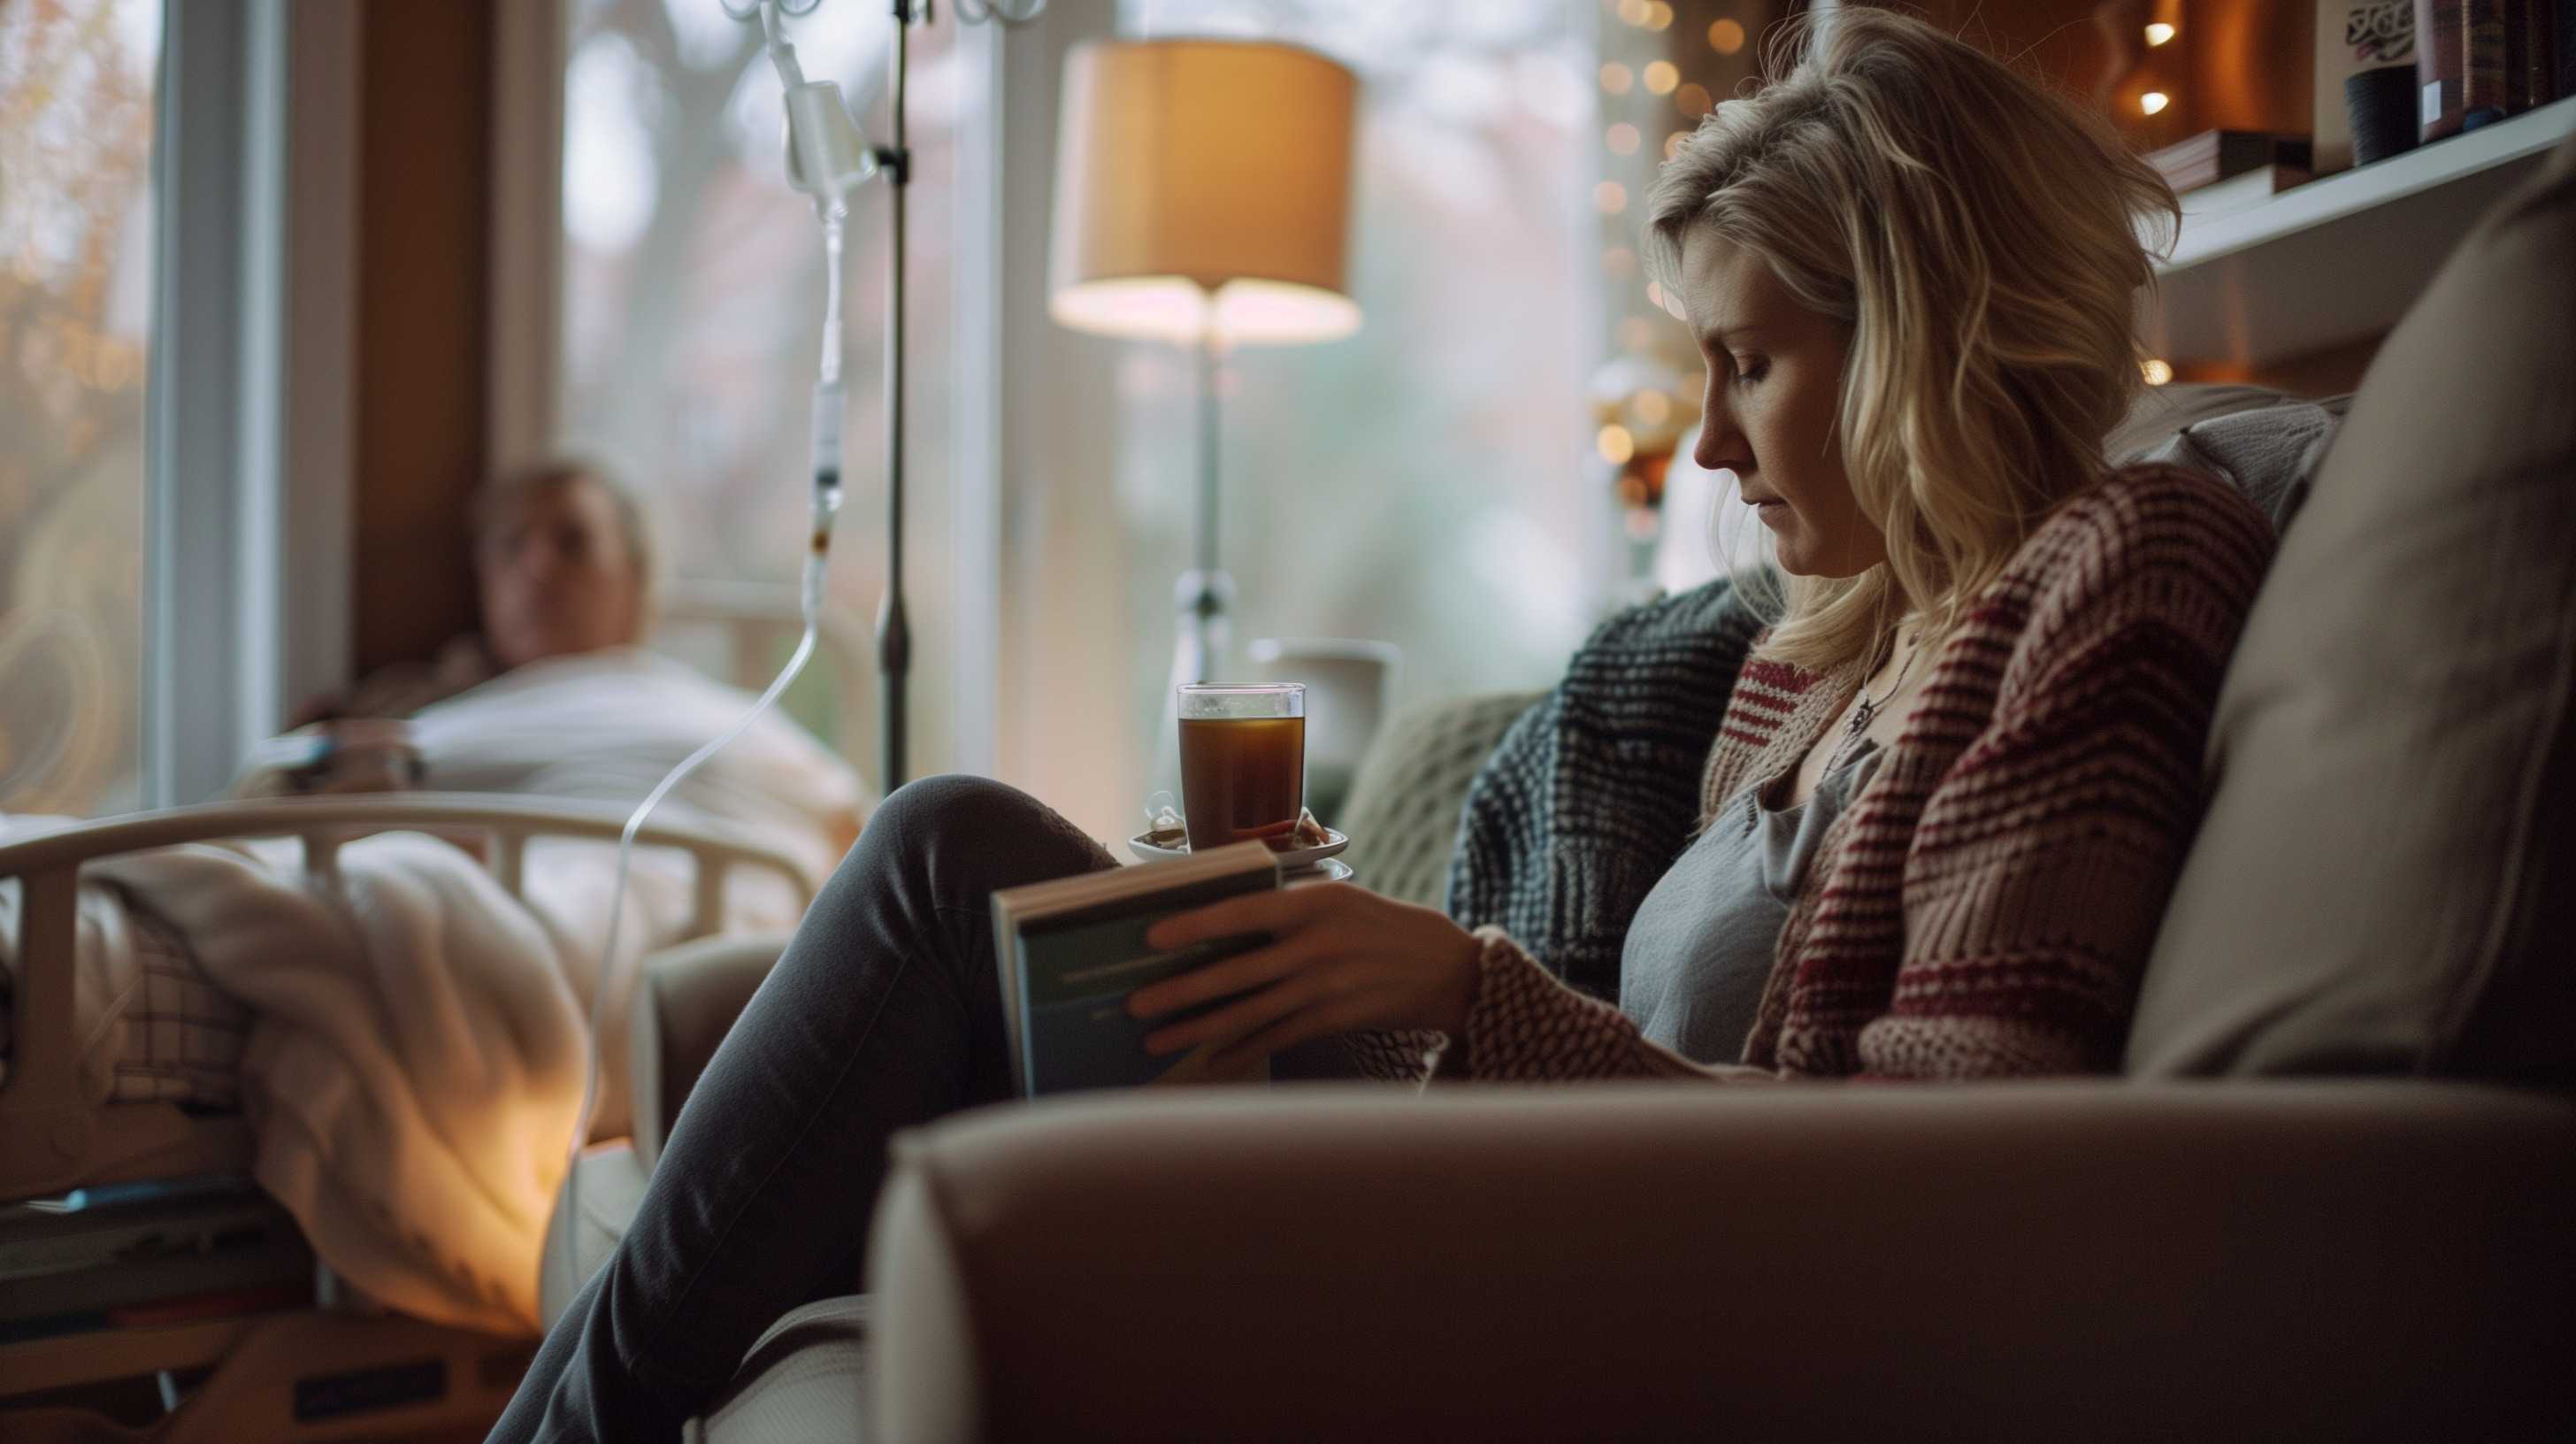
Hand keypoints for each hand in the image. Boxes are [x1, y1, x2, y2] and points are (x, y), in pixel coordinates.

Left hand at [1127, 883, 1481, 1071]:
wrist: (1445, 967)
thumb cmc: (1380, 925)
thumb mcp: (1338, 899)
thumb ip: (1285, 908)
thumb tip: (1217, 923)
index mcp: (1313, 903)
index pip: (1242, 911)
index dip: (1195, 925)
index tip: (1150, 937)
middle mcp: (1316, 945)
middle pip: (1234, 973)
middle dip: (1178, 992)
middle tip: (1135, 1005)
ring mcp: (1324, 987)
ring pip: (1247, 1013)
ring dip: (1196, 1029)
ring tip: (1156, 1040)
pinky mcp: (1333, 1019)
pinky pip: (1275, 1038)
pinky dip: (1240, 1049)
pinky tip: (1209, 1058)